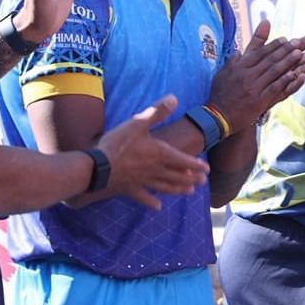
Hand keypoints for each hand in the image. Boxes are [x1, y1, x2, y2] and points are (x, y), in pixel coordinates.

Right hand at [96, 95, 211, 208]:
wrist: (97, 168)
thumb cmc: (117, 144)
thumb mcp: (137, 123)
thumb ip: (157, 112)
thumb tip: (174, 98)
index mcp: (159, 154)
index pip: (183, 160)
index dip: (196, 164)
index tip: (207, 169)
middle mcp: (154, 170)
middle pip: (177, 176)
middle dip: (191, 178)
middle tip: (203, 182)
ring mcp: (142, 181)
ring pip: (165, 187)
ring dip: (178, 190)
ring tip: (189, 192)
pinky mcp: (129, 189)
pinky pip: (143, 197)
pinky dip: (151, 202)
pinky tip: (158, 207)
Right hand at [207, 20, 304, 127]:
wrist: (217, 117)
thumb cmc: (219, 95)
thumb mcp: (221, 74)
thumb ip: (232, 62)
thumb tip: (239, 51)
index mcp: (239, 68)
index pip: (259, 53)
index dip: (273, 45)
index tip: (285, 39)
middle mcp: (247, 75)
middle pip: (269, 60)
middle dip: (285, 50)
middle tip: (298, 42)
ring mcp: (253, 88)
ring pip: (274, 71)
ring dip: (288, 61)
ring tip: (300, 53)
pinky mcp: (259, 101)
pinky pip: (274, 88)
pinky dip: (285, 80)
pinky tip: (295, 74)